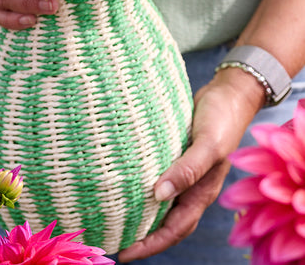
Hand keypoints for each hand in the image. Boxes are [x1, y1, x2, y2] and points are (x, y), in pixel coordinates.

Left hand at [118, 66, 265, 260]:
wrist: (230, 93)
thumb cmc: (223, 119)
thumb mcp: (208, 145)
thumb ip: (187, 170)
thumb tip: (159, 195)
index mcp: (202, 192)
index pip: (174, 229)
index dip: (150, 245)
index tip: (124, 254)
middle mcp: (192, 187)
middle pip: (165, 221)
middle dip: (141, 235)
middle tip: (111, 238)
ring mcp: (184, 172)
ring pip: (160, 200)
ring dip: (140, 210)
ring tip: (112, 214)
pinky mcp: (176, 155)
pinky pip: (157, 175)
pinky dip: (141, 183)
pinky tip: (123, 179)